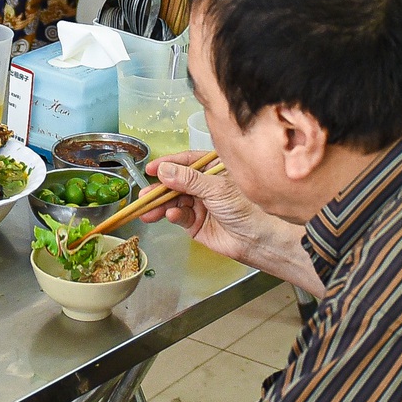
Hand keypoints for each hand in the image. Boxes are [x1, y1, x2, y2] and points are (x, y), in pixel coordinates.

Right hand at [141, 151, 279, 261]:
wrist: (256, 240)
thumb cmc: (246, 208)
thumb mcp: (216, 188)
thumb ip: (188, 179)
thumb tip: (164, 170)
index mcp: (214, 169)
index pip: (186, 161)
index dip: (167, 164)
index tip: (150, 169)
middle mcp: (205, 185)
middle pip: (176, 182)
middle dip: (159, 189)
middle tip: (144, 194)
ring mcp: (200, 204)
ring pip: (173, 201)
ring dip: (160, 205)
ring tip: (148, 210)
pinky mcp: (196, 222)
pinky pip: (179, 216)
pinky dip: (173, 216)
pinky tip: (172, 216)